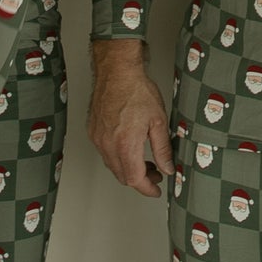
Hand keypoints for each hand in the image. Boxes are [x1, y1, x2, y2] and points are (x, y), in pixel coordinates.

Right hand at [89, 38, 171, 196]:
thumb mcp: (159, 122)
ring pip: (113, 166)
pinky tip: (130, 148)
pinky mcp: (93, 131)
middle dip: (140, 179)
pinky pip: (105, 153)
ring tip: (146, 161)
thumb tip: (168, 168)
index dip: (147, 189)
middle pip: (122, 176)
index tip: (156, 190)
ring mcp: (98, 138)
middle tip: (156, 173)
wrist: (117, 72)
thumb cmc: (137, 91)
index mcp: (125, 144)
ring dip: (129, 169)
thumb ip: (163, 149)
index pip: (135, 179)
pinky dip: (118, 157)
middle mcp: (108, 144)